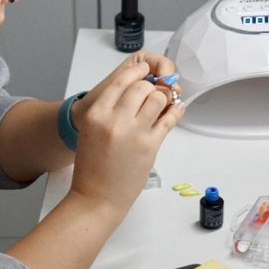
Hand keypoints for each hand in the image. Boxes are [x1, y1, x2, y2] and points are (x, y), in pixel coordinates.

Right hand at [68, 60, 184, 217]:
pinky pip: (169, 119)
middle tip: (153, 91)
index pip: (121, 81)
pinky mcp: (150, 145)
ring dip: (162, 99)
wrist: (96, 197)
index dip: (136, 72)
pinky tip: (177, 108)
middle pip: (141, 87)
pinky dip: (175, 111)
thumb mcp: (91, 131)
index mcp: (97, 114)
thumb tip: (133, 94)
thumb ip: (108, 111)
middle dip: (150, 86)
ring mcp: (134, 132)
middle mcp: (115, 120)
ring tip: (162, 104)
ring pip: (157, 99)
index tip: (143, 71)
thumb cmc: (92, 167)